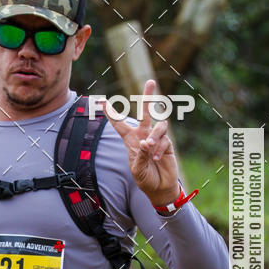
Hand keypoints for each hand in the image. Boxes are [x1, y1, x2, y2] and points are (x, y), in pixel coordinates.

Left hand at [105, 79, 179, 205]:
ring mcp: (157, 138)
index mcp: (131, 140)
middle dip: (148, 96)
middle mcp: (144, 135)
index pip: (119, 124)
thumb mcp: (136, 170)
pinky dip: (159, 148)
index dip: (111, 113)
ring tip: (151, 150)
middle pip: (145, 112)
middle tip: (150, 81)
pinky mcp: (167, 143)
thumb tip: (146, 141)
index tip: (100, 101)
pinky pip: (164, 139)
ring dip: (154, 137)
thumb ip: (140, 155)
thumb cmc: (145, 178)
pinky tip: (156, 159)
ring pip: (159, 125)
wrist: (160, 187)